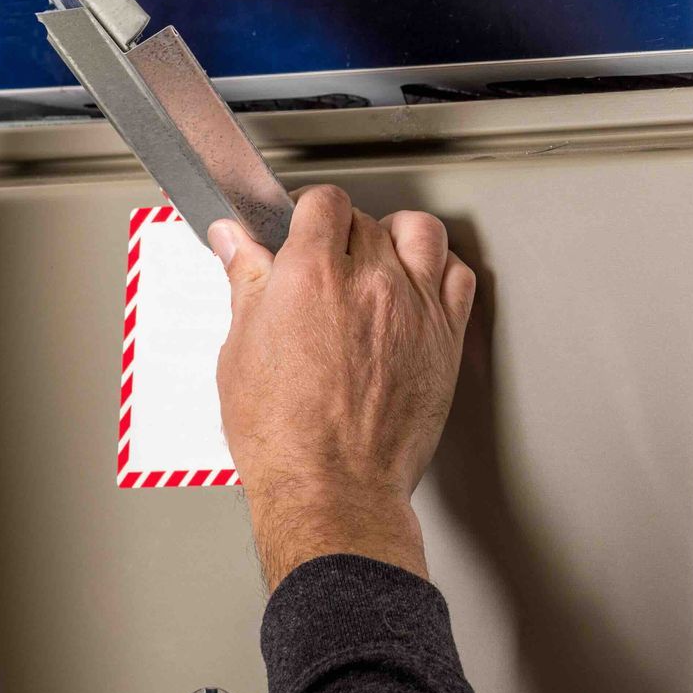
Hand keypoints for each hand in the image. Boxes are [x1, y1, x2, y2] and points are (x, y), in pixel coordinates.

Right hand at [211, 185, 476, 591]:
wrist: (334, 490)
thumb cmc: (284, 437)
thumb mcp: (240, 351)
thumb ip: (245, 283)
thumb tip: (234, 240)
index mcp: (311, 275)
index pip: (322, 202)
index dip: (309, 212)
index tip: (303, 228)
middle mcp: (369, 280)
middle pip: (365, 218)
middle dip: (344, 233)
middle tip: (330, 263)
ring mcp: (414, 305)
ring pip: (420, 231)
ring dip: (398, 238)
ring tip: (379, 259)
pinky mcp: (446, 336)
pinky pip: (459, 274)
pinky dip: (440, 270)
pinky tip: (420, 284)